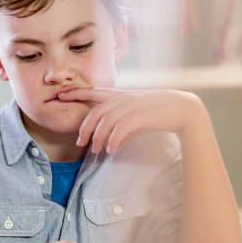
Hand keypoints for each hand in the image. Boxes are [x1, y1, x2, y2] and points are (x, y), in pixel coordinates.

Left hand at [58, 87, 202, 154]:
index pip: (92, 91)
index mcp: (120, 95)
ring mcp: (131, 106)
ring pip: (106, 122)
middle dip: (84, 127)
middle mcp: (123, 99)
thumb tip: (107, 143)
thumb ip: (119, 125)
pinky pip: (120, 129)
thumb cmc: (157, 113)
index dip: (75, 92)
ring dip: (98, 138)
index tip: (60, 95)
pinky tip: (111, 150)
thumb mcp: (135, 115)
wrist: (181, 109)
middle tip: (79, 143)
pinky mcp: (140, 116)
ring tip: (95, 151)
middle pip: (95, 112)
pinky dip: (113, 141)